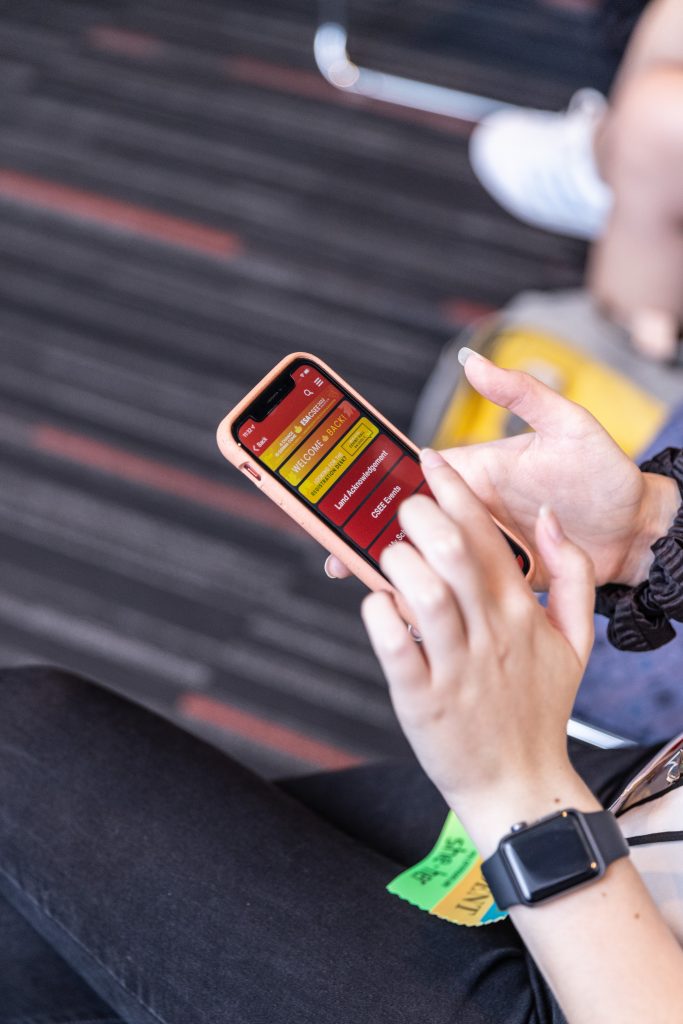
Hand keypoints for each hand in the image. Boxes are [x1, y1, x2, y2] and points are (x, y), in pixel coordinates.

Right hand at [326, 350, 679, 589]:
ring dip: (400, 574)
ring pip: (431, 561)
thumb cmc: (607, 473)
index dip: (378, 490)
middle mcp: (475, 511)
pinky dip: (436, 602)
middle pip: (413, 524)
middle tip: (338, 557)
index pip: (417, 479)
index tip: (342, 502)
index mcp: (478, 472)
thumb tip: (470, 360)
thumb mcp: (568, 426)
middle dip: (374, 538)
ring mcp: (485, 548)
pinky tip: (410, 615)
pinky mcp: (500, 582)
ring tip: (367, 589)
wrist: (640, 531)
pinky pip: (460, 591)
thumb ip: (521, 395)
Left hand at [361, 450, 596, 847]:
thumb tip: (551, 518)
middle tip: (401, 509)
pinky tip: (376, 604)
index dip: (454, 489)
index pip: (487, 533)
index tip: (430, 460)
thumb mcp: (577, 642)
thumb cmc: (539, 709)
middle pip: (453, 553)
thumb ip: (574, 576)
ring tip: (389, 556)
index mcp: (522, 613)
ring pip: (423, 594)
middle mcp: (490, 634)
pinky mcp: (422, 701)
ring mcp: (455, 668)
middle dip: (418, 515)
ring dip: (397, 562)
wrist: (521, 786)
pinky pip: (395, 647)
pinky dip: (378, 616)